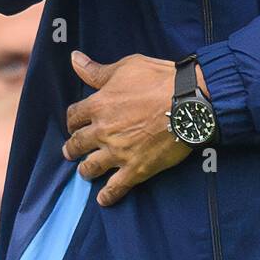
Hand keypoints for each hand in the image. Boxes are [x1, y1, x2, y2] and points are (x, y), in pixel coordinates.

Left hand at [62, 52, 193, 204]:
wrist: (188, 102)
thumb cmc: (159, 80)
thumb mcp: (126, 67)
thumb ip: (97, 70)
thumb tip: (74, 58)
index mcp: (98, 105)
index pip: (74, 116)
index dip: (73, 120)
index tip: (75, 123)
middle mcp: (102, 131)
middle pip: (77, 143)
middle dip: (72, 147)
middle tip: (71, 150)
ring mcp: (118, 152)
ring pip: (90, 167)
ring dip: (85, 169)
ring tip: (85, 171)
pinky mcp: (136, 168)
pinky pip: (116, 187)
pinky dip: (108, 195)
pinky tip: (103, 200)